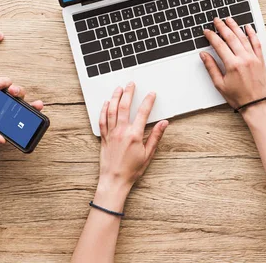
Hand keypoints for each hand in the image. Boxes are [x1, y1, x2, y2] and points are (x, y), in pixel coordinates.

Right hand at [0, 77, 43, 143]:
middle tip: (38, 105)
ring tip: (11, 92)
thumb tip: (2, 141)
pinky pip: (5, 82)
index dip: (28, 123)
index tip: (36, 123)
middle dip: (32, 107)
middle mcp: (1, 111)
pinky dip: (2, 83)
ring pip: (17, 93)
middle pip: (22, 108)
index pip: (17, 124)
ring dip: (18, 92)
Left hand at [97, 82, 167, 197]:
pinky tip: (105, 103)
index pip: (142, 113)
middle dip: (128, 93)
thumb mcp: (148, 154)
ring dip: (115, 97)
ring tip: (118, 88)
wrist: (114, 180)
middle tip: (131, 84)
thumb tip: (164, 124)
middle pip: (124, 107)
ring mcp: (111, 134)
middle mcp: (121, 132)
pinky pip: (102, 120)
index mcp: (134, 135)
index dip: (148, 101)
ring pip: (111, 110)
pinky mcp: (103, 137)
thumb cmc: (132, 170)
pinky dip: (103, 110)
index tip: (151, 94)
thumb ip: (155, 136)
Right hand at [200, 18, 265, 110]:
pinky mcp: (260, 60)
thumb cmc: (238, 97)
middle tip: (216, 20)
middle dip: (222, 27)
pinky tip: (248, 27)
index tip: (207, 31)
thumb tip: (203, 55)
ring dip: (235, 27)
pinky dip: (252, 34)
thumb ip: (211, 67)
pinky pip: (256, 43)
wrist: (256, 105)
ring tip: (229, 20)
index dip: (212, 36)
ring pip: (243, 37)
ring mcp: (253, 58)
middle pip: (231, 37)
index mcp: (232, 64)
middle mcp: (243, 58)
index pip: (219, 45)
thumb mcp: (220, 84)